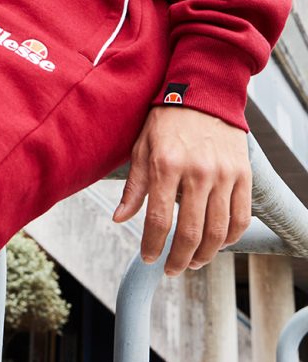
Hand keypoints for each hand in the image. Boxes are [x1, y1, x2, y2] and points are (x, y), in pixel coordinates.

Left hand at [112, 106, 250, 274]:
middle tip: (171, 269)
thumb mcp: (142, 146)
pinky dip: (230, 238)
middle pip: (189, 232)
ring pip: (217, 231)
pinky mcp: (243, 175)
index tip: (148, 258)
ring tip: (194, 262)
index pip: (158, 219)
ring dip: (205, 255)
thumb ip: (134, 186)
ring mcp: (223, 174)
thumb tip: (119, 218)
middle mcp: (197, 171)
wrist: (203, 92)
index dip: (152, 245)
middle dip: (178, 259)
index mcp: (166, 164)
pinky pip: (240, 217)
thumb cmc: (167, 119)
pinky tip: (217, 243)